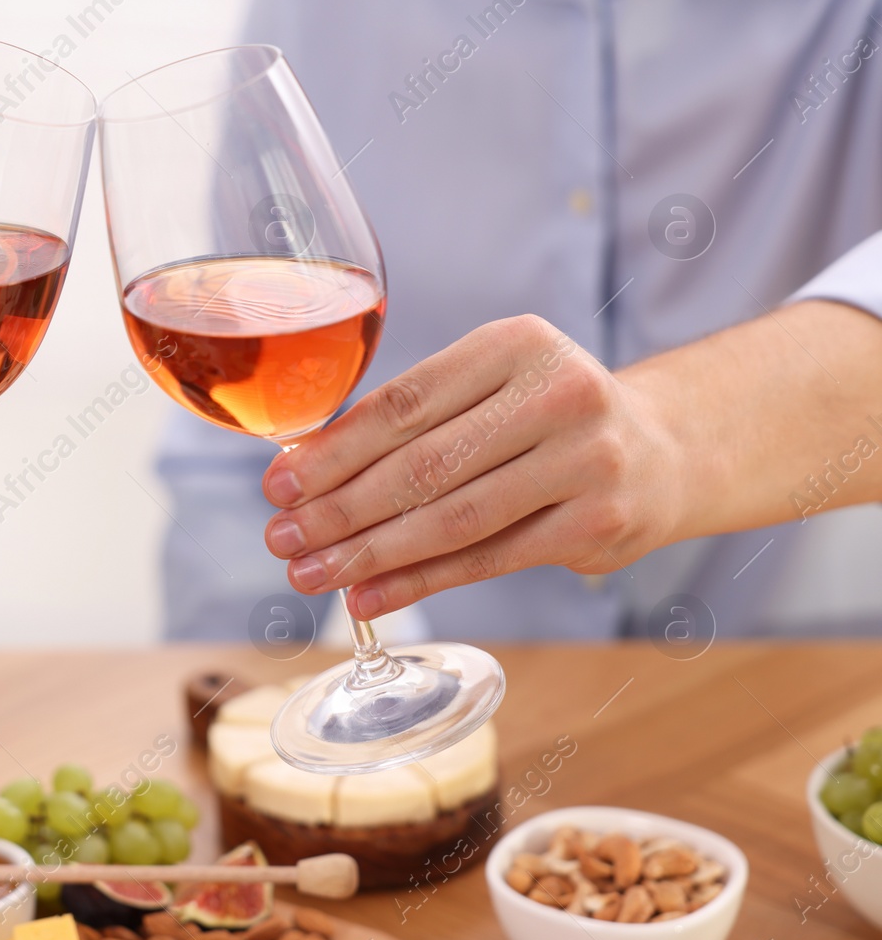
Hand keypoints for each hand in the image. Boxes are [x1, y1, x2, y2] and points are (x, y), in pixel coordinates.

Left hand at [260, 315, 685, 618]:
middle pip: (422, 463)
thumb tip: (302, 468)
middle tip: (281, 538)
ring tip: (309, 575)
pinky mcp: (598, 522)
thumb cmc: (544, 417)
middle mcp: (557, 392)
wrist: (663, 450)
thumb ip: (415, 417)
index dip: (333, 450)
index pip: (402, 403)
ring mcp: (585, 459)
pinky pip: (487, 558)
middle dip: (339, 508)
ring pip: (452, 518)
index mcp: (514, 344)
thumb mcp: (490, 386)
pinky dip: (419, 582)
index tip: (276, 484)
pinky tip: (368, 596)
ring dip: (370, 553)